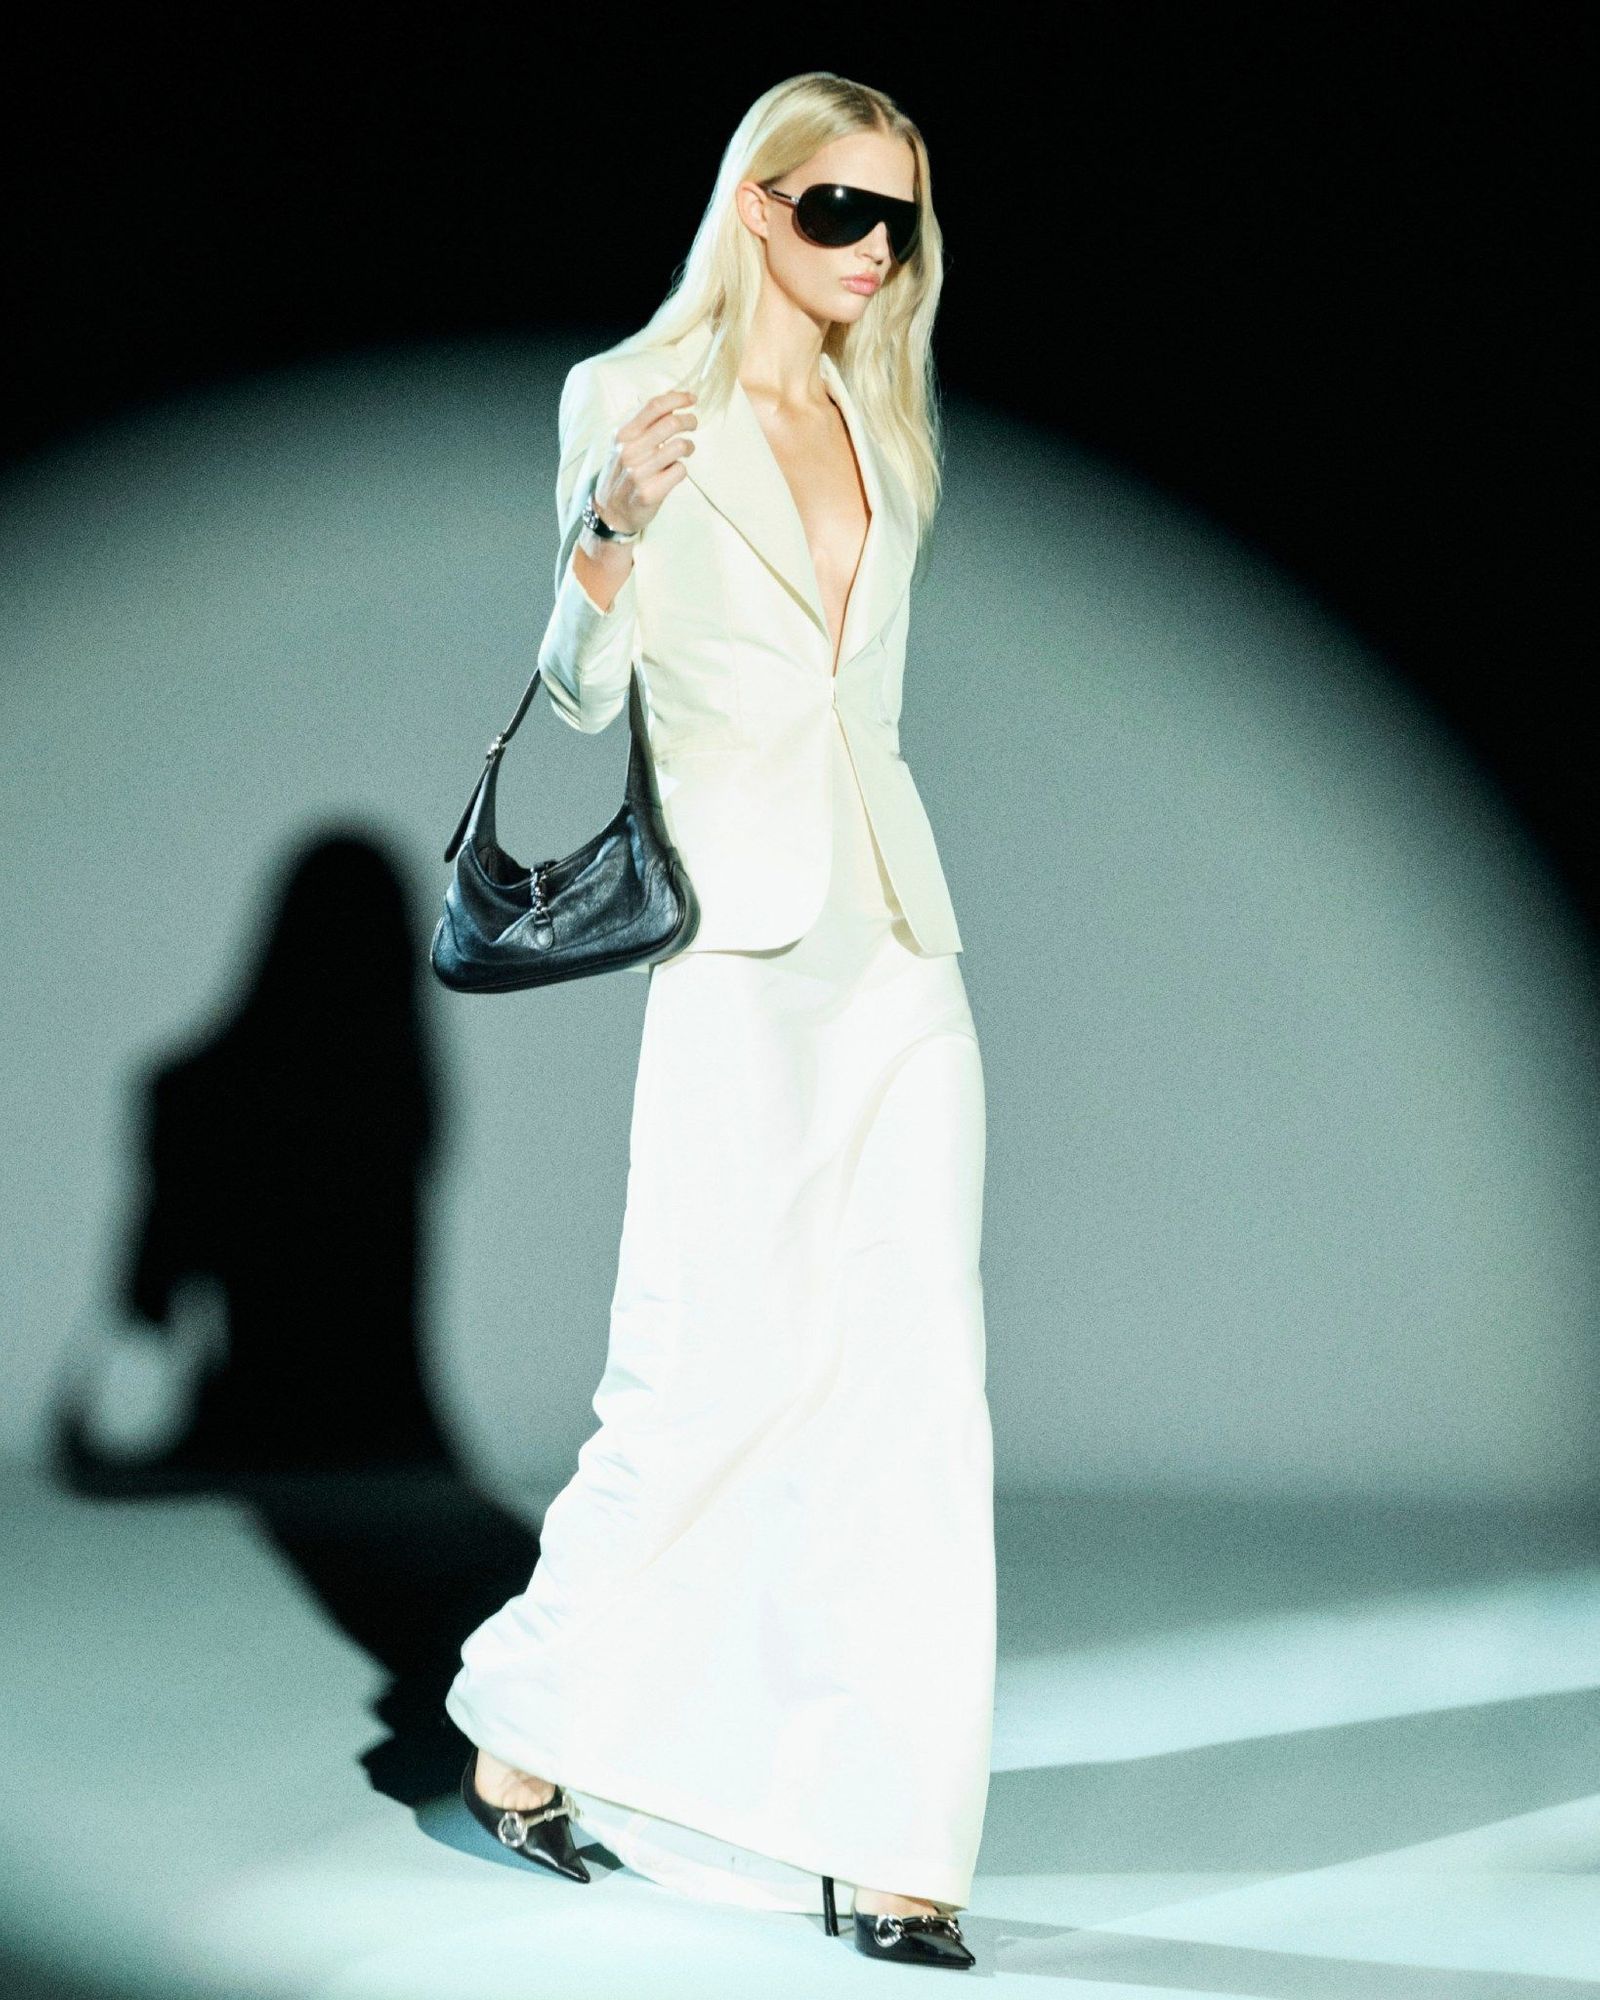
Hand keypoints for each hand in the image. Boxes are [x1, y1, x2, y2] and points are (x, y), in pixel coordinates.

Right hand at [590, 389, 696, 536]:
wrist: (610, 512)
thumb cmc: (622, 473)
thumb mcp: (624, 444)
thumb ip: (644, 424)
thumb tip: (671, 400)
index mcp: (623, 435)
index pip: (654, 407)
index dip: (677, 398)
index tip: (692, 398)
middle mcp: (629, 451)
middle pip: (671, 423)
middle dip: (689, 420)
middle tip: (693, 424)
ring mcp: (639, 473)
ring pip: (680, 446)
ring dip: (688, 446)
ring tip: (686, 449)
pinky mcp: (650, 492)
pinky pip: (680, 471)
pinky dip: (681, 469)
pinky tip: (673, 472)